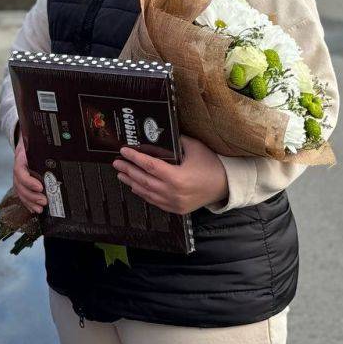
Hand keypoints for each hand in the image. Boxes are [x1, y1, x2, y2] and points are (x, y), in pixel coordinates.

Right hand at [12, 139, 45, 213]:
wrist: (25, 140)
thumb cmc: (33, 141)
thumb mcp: (38, 141)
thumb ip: (47, 146)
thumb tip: (63, 150)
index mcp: (21, 157)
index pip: (20, 170)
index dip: (28, 181)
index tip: (39, 187)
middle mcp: (18, 167)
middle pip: (19, 184)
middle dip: (31, 195)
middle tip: (43, 201)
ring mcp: (19, 175)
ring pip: (20, 191)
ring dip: (29, 201)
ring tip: (40, 208)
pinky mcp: (22, 181)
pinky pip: (22, 193)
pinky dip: (27, 202)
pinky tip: (34, 208)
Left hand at [112, 135, 227, 214]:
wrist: (226, 186)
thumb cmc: (211, 164)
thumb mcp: (194, 147)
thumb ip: (176, 141)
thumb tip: (158, 134)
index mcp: (177, 177)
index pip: (149, 166)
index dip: (134, 158)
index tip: (123, 151)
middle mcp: (173, 192)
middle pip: (144, 180)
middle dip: (128, 170)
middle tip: (117, 162)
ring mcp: (174, 203)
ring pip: (146, 193)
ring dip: (132, 182)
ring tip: (121, 173)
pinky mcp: (176, 209)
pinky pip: (154, 201)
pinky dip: (143, 193)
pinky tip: (135, 186)